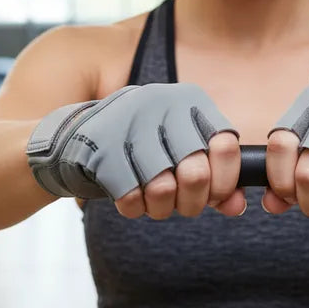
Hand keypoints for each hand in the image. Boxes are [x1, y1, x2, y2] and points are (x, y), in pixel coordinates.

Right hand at [26, 83, 245, 218]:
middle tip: (183, 205)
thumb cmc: (138, 148)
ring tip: (155, 203)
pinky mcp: (100, 147)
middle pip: (196, 172)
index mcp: (187, 100)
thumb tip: (237, 206)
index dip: (225, 181)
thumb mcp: (179, 151)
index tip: (215, 196)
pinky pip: (130, 196)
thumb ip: (214, 176)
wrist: (70, 138)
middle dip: (193, 201)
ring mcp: (128, 122)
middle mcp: (160, 102)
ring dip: (161, 208)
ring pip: (163, 188)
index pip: (225, 145)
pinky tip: (129, 199)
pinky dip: (133, 207)